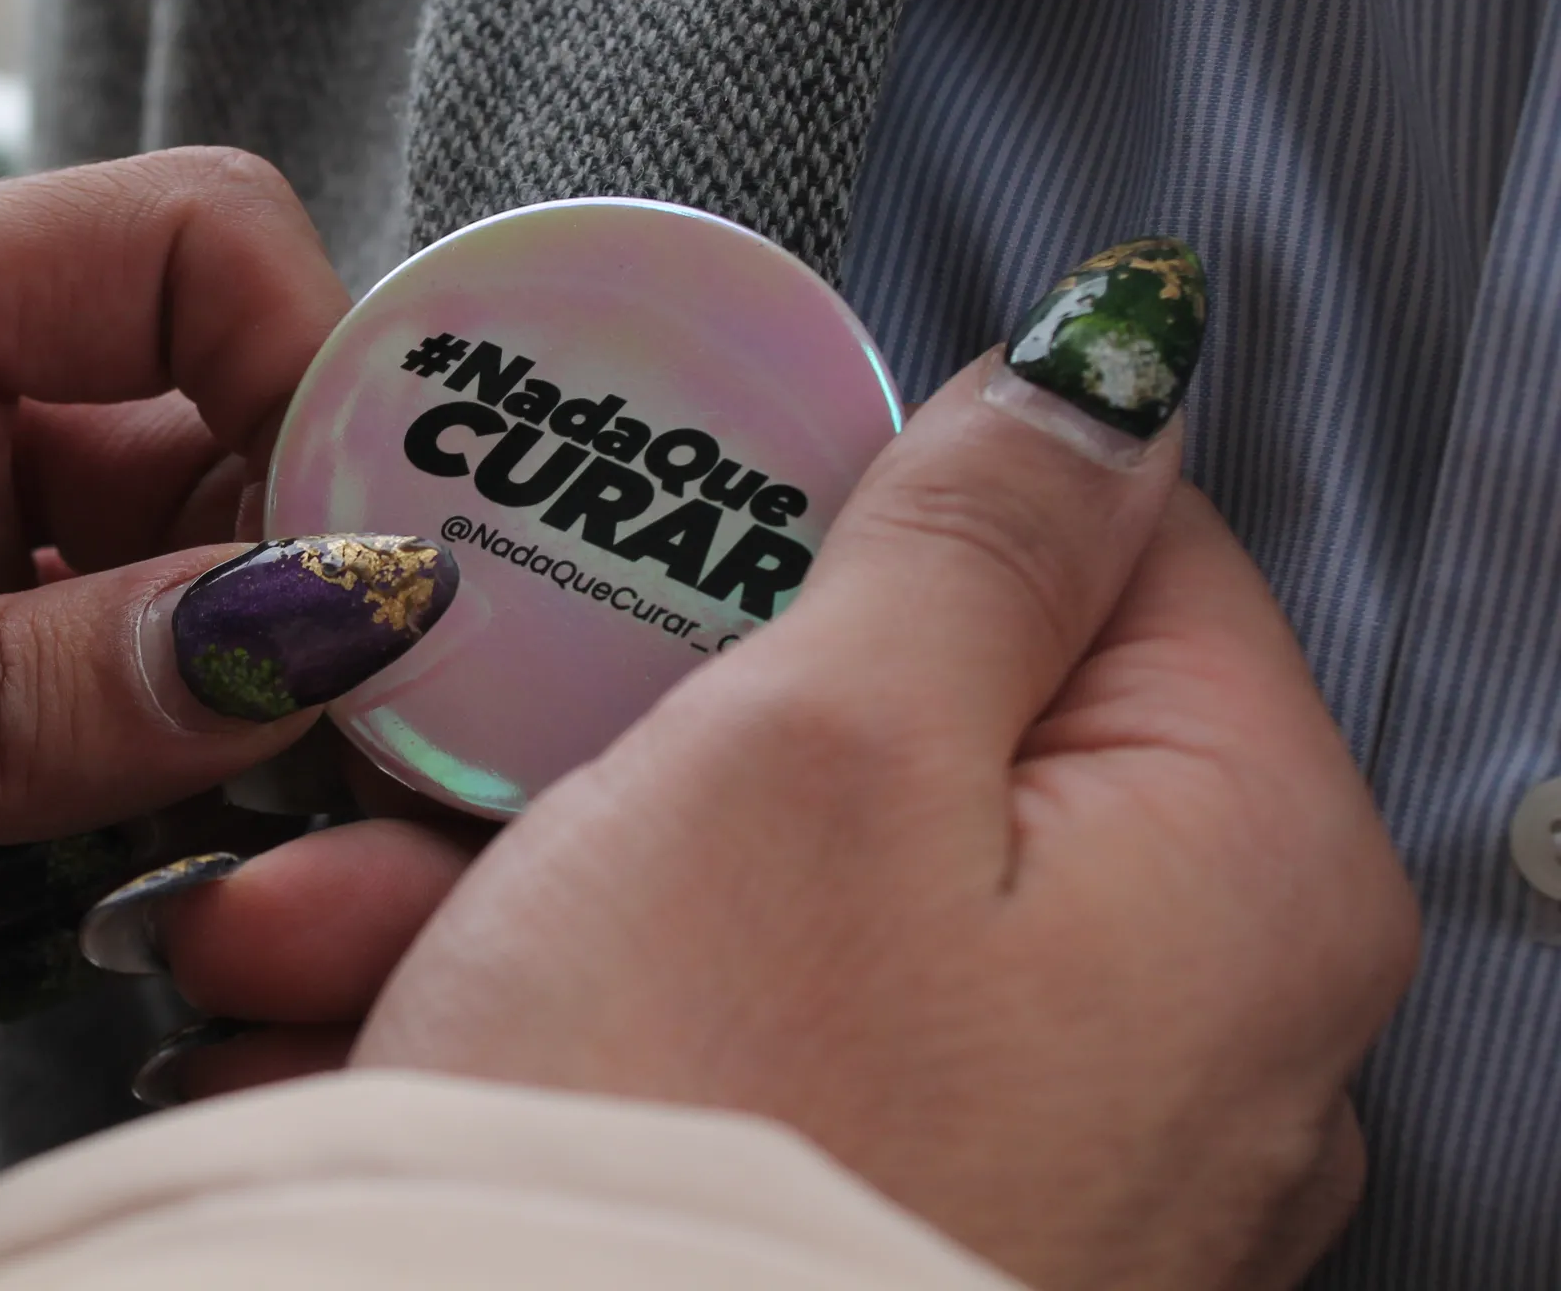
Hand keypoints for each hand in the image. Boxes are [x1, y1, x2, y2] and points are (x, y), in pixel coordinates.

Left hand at [0, 149, 435, 1233]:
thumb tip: (308, 621)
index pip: (175, 253)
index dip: (312, 374)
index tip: (376, 572)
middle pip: (230, 445)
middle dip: (317, 592)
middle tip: (361, 763)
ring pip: (204, 626)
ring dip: (257, 744)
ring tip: (249, 871)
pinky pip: (132, 769)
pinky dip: (177, 841)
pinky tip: (151, 921)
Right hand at [140, 244, 1418, 1288]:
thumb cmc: (692, 1123)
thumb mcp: (813, 746)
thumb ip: (976, 527)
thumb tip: (1120, 358)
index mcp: (1241, 864)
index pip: (1117, 546)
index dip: (879, 498)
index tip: (687, 522)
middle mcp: (1182, 1018)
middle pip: (898, 729)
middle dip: (624, 722)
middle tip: (442, 736)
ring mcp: (1030, 1133)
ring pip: (762, 890)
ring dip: (521, 873)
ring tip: (322, 924)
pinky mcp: (874, 1209)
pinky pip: (715, 1038)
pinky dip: (547, 1010)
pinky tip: (356, 1033)